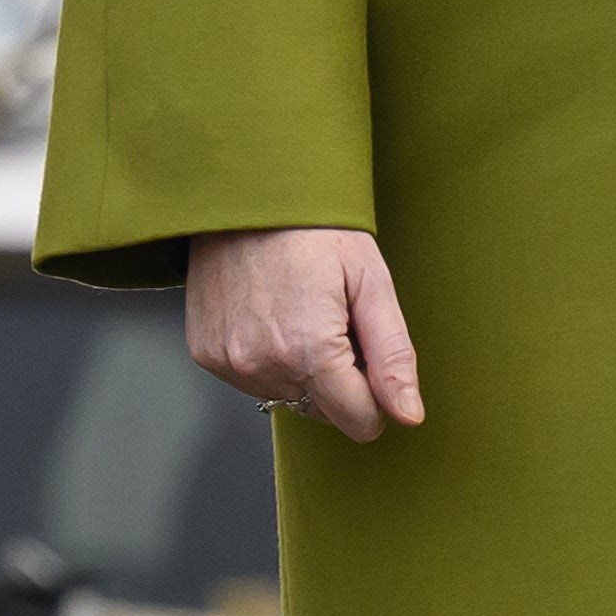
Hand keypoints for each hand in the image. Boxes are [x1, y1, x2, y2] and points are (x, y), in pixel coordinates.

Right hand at [180, 224, 422, 445]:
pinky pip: (253, 378)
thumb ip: (393, 356)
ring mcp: (229, 362)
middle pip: (324, 412)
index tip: (368, 350)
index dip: (375, 393)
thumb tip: (408, 415)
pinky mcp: (206, 353)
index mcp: (310, 351)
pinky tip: (269, 313)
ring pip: (288, 396)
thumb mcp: (371, 282)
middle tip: (332, 319)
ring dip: (301, 368)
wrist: (245, 193)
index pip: (360, 422)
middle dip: (338, 378)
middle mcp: (263, 366)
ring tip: (298, 311)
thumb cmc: (314, 229)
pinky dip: (268, 356)